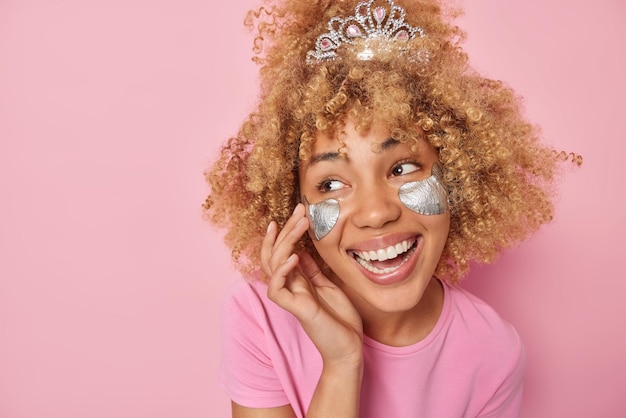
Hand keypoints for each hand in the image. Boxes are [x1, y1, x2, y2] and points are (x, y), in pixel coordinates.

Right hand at [261, 204, 363, 367]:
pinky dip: (283, 271)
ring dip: (285, 242)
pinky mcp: (296, 309)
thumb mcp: (328, 287)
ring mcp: (291, 297)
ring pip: (273, 266)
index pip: (283, 251)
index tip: (296, 212)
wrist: (348, 348)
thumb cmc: (340, 320)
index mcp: (298, 281)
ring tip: (299, 224)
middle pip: (275, 253)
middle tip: (299, 209)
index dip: (287, 232)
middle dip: (285, 229)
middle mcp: (290, 287)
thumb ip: (312, 271)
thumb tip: (302, 252)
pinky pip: (278, 289)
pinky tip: (295, 257)